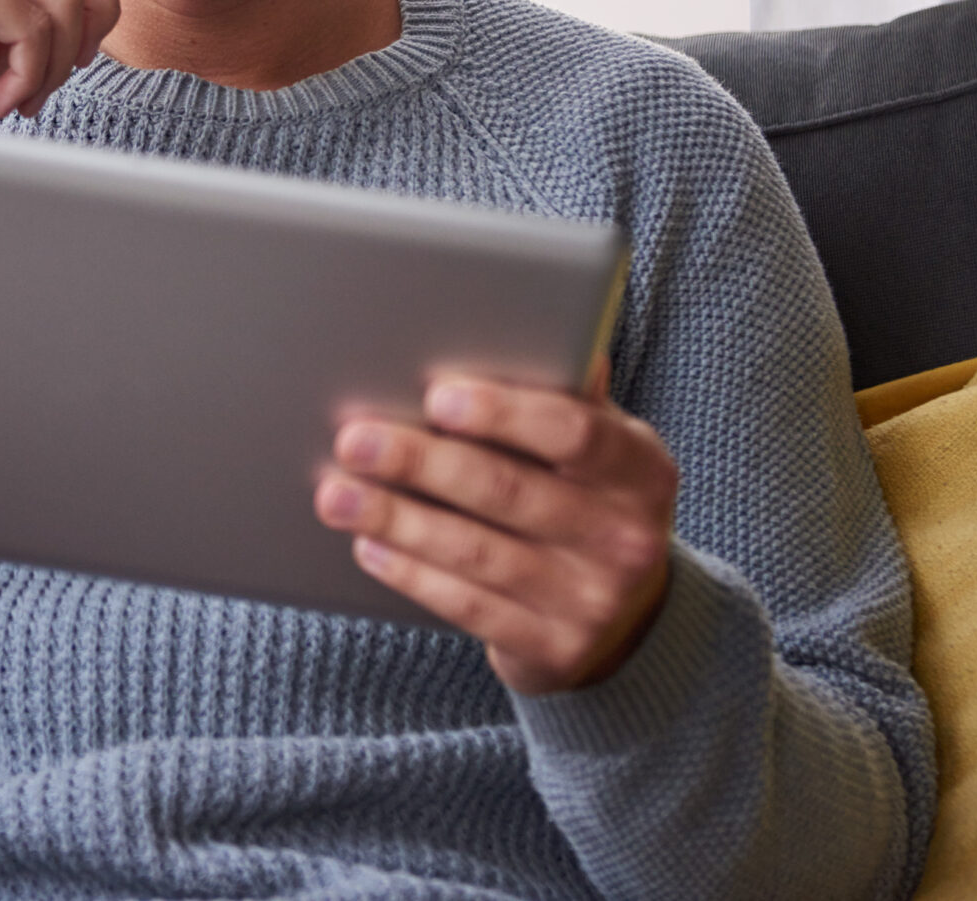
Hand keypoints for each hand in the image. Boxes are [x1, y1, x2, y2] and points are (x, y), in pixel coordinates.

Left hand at [313, 359, 676, 694]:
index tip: (437, 397)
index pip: (574, 431)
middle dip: (420, 462)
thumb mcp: (599, 447)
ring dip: (396, 519)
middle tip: (352, 439)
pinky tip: (370, 545)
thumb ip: (564, 395)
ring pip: (476, 552)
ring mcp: (592, 601)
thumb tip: (522, 327)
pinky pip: (468, 605)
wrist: (627, 618)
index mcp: (640, 468)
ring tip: (336, 494)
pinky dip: (411, 572)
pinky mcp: (554, 649)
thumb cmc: (588, 501)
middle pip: (507, 491)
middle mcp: (625, 537)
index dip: (504, 414)